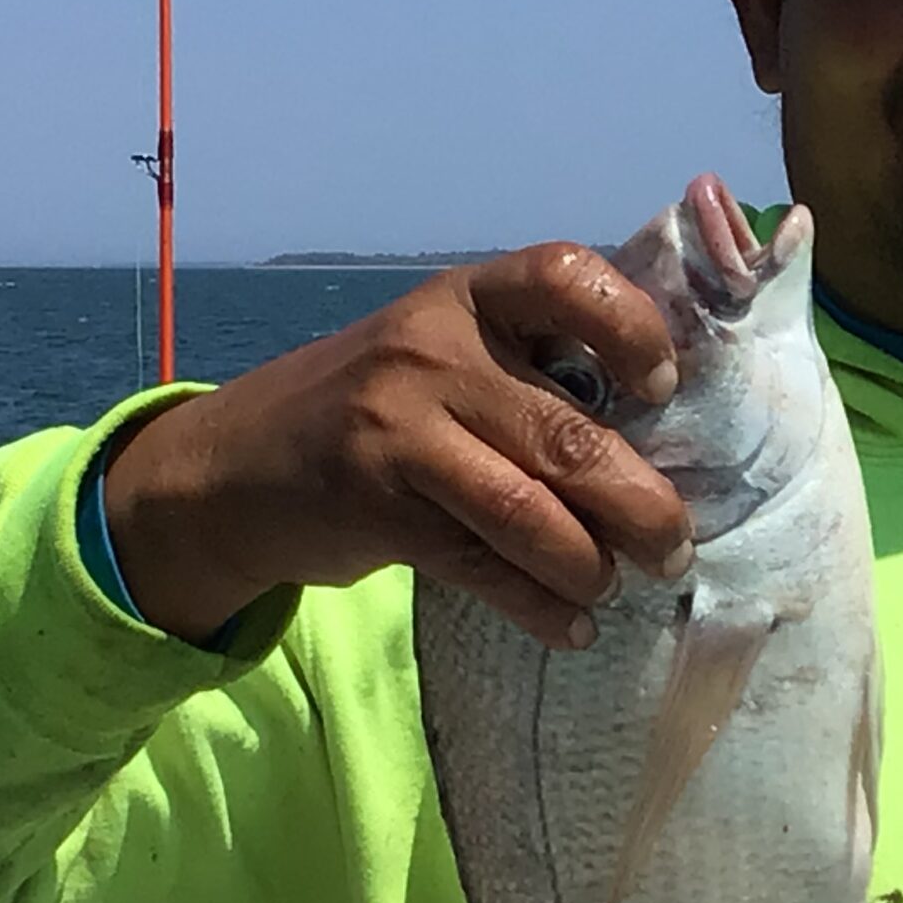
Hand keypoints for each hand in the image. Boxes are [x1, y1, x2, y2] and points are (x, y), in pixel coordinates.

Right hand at [102, 243, 691, 649]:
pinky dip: (539, 605)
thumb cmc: (376, 411)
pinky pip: (483, 566)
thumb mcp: (444, 357)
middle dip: (641, 504)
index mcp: (469, 298)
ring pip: (530, 511)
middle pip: (569, 432)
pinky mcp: (374, 506)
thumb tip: (664, 446)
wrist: (231, 467)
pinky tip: (569, 626)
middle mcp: (434, 351)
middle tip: (672, 545)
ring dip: (590, 565)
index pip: (565, 276)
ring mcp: (398, 428)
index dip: (632, 330)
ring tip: (613, 585)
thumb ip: (534, 374)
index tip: (663, 389)